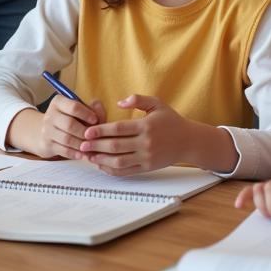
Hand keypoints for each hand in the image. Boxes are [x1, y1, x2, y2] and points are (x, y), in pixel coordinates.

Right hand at [34, 96, 106, 158]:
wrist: (49, 131)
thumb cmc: (71, 118)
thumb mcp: (80, 110)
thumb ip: (93, 109)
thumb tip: (99, 112)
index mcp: (59, 102)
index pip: (74, 107)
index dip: (87, 114)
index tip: (95, 120)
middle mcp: (50, 115)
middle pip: (70, 124)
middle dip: (84, 132)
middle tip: (94, 136)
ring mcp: (46, 130)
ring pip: (66, 139)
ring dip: (81, 144)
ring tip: (91, 146)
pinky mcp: (46, 145)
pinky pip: (63, 150)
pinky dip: (75, 153)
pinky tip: (83, 154)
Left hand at [79, 94, 197, 175]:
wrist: (188, 141)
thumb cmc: (170, 120)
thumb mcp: (157, 103)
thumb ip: (138, 99)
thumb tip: (120, 102)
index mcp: (146, 126)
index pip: (119, 129)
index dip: (101, 131)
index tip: (88, 132)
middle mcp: (146, 142)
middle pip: (116, 146)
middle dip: (96, 146)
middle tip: (82, 145)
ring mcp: (146, 157)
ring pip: (119, 161)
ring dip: (101, 160)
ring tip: (89, 157)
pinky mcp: (147, 167)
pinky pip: (126, 171)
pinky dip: (112, 170)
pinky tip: (102, 165)